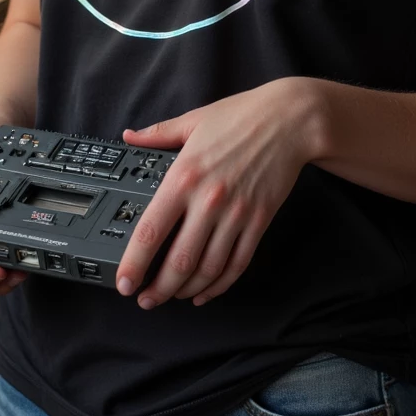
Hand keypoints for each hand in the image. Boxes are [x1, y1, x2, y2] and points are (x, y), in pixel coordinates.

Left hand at [114, 78, 321, 308]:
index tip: (124, 282)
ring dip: (187, 291)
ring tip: (173, 297)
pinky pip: (237, 264)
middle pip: (179, 261)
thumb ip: (158, 133)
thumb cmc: (242, 116)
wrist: (290, 119)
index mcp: (185, 176)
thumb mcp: (193, 120)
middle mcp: (208, 200)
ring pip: (208, 269)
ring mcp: (236, 214)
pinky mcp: (259, 222)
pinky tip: (206, 291)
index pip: (152, 231)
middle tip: (146, 300)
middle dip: (159, 289)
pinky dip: (220, 285)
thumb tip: (130, 136)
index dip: (134, 264)